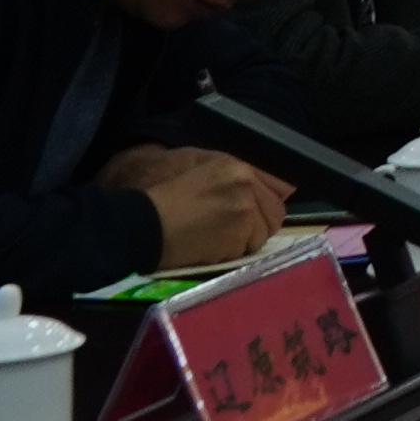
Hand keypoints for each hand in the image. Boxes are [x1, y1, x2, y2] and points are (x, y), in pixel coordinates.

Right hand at [101, 142, 292, 270]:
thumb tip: (260, 187)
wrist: (140, 224)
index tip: (260, 211)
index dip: (269, 202)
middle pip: (275, 213)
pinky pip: (243, 252)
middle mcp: (247, 188)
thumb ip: (233, 174)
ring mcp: (244, 215)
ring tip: (218, 239)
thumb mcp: (198, 167)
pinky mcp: (235, 240)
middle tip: (238, 231)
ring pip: (262, 235)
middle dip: (261, 224)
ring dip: (245, 241)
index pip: (279, 186)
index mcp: (238, 168)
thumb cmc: (160, 193)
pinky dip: (230, 253)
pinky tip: (208, 247)